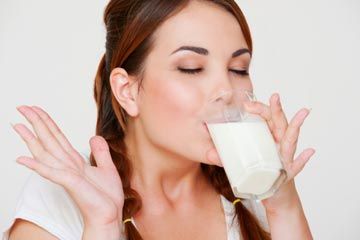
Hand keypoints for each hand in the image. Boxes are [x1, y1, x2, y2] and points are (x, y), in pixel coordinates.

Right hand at [11, 105, 124, 228]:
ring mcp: (66, 174)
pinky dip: (37, 165)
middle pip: (48, 139)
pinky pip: (51, 172)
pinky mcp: (70, 183)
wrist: (110, 215)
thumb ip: (100, 152)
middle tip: (21, 107)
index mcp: (75, 161)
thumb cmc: (106, 197)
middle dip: (35, 123)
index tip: (36, 109)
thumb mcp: (107, 168)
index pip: (58, 137)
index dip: (47, 122)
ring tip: (17, 125)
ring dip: (31, 138)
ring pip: (45, 151)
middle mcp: (67, 165)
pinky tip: (22, 158)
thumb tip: (94, 136)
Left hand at [205, 93, 314, 211]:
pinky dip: (303, 159)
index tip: (247, 104)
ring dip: (297, 126)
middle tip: (275, 96)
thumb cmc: (260, 175)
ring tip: (303, 112)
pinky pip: (298, 165)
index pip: (266, 118)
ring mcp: (286, 157)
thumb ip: (229, 157)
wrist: (274, 195)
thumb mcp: (243, 162)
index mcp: (268, 138)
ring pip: (291, 139)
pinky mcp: (288, 172)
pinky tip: (309, 151)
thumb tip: (211, 154)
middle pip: (279, 123)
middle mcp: (279, 144)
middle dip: (277, 109)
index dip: (259, 109)